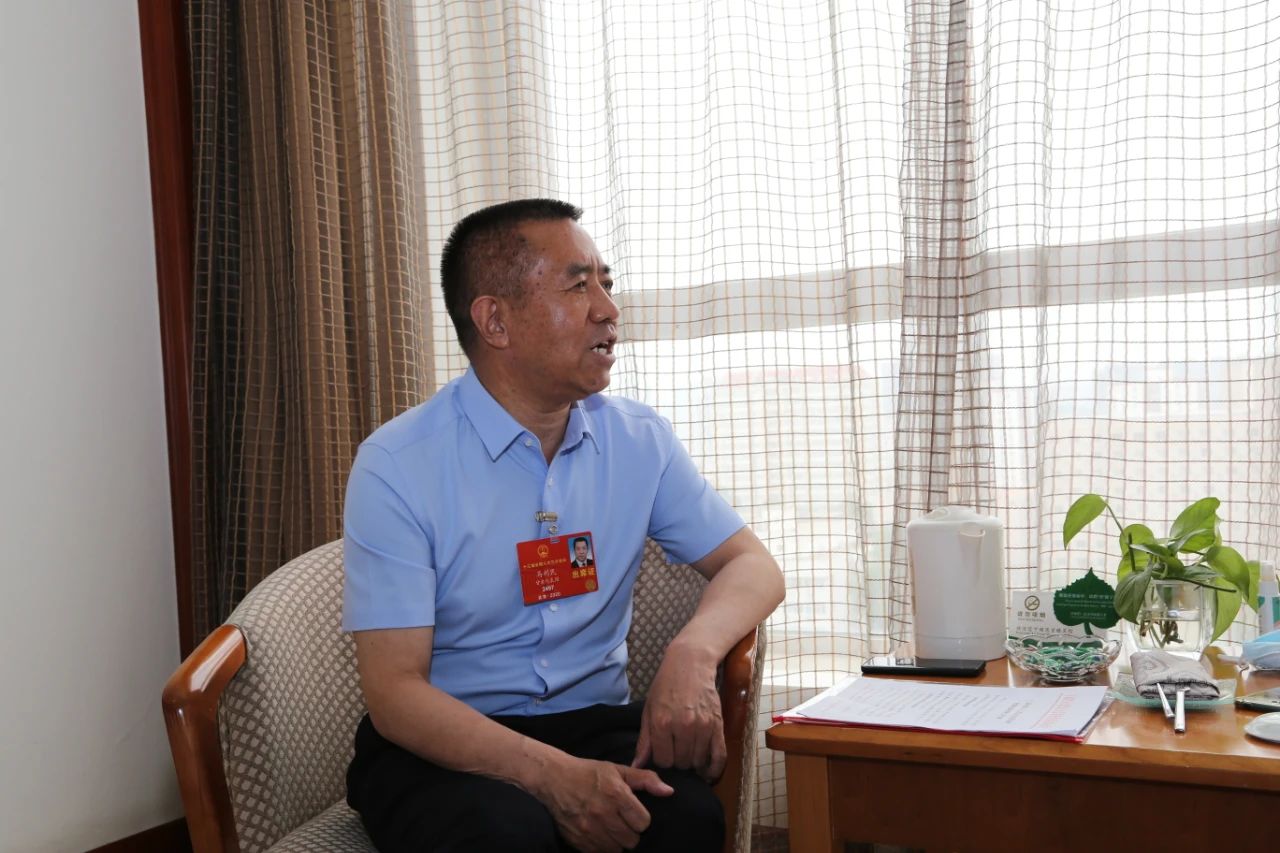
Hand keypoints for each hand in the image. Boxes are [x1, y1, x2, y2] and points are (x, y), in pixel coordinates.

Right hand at [534, 756, 672, 852]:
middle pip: (632, 840)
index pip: (643, 822)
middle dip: (631, 831)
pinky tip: (599, 833)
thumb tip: (669, 791)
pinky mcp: (578, 840)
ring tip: (611, 827)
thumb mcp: (618, 770)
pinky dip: (603, 846)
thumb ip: (646, 779)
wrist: (554, 778)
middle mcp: (603, 814)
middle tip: (622, 821)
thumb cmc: (588, 773)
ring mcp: (589, 830)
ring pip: (617, 850)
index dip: (641, 818)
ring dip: (617, 841)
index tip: (633, 813)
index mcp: (616, 794)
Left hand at [631, 643, 725, 780]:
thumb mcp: (649, 710)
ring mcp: (702, 727)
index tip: (664, 752)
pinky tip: (707, 773)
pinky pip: (718, 756)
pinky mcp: (718, 725)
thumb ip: (644, 741)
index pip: (662, 761)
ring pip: (697, 762)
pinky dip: (713, 769)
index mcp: (662, 723)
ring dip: (693, 762)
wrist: (690, 663)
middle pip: (680, 763)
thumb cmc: (665, 686)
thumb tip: (636, 766)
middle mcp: (683, 727)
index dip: (662, 760)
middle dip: (677, 762)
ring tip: (689, 754)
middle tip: (677, 751)